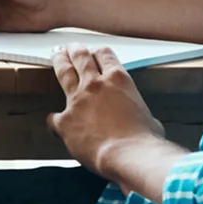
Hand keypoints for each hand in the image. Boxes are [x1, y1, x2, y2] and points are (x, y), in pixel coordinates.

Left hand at [48, 45, 164, 177]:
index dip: (98, 53)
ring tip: (55, 54)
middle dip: (74, 50)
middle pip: (80, 58)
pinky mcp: (64, 120)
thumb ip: (135, 111)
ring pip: (64, 72)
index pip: (105, 55)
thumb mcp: (149, 117)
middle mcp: (95, 85)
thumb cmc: (145, 141)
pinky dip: (54, 119)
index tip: (94, 52)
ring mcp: (77, 100)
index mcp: (119, 81)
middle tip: (70, 47)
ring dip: (59, 61)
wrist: (129, 156)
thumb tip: (137, 121)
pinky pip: (53, 118)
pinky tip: (54, 121)